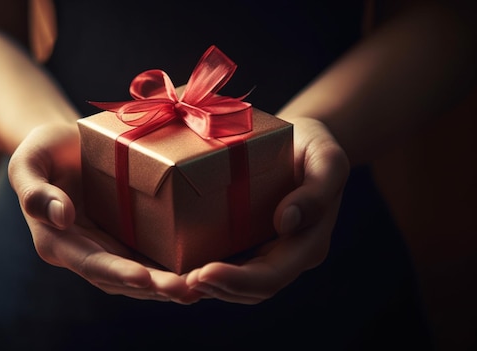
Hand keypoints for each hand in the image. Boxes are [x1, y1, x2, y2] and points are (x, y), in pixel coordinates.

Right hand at [8, 121, 190, 301]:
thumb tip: (61, 217)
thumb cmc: (44, 149)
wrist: (66, 144)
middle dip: (152, 288)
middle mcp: (84, 251)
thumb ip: (35, 190)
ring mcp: (108, 246)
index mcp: (57, 241)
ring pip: (139, 276)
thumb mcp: (29, 161)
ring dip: (167, 285)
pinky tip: (198, 270)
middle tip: (185, 291)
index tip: (143, 278)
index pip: (89, 263)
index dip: (116, 272)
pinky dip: (171, 267)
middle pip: (119, 278)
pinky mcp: (127, 237)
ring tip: (199, 287)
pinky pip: (149, 257)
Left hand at [184, 117, 349, 303]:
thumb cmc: (314, 147)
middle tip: (180, 283)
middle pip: (252, 289)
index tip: (206, 271)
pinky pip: (228, 266)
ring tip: (176, 283)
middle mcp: (287, 255)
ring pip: (238, 287)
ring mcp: (267, 252)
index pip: (272, 276)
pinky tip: (180, 269)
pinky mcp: (249, 242)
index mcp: (308, 244)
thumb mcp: (326, 159)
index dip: (239, 280)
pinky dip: (206, 274)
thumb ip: (317, 191)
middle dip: (217, 288)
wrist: (302, 141)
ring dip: (207, 289)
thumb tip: (286, 221)